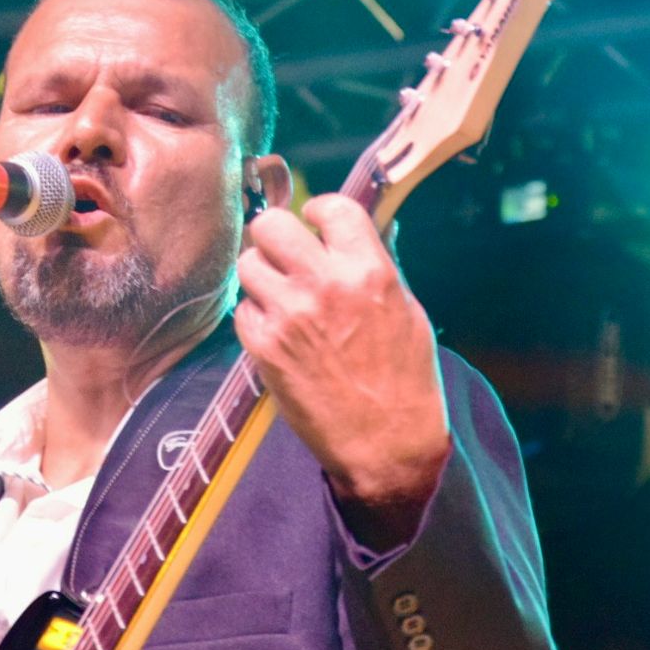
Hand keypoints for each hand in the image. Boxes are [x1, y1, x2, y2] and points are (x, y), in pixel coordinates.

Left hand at [234, 194, 450, 514]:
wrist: (386, 444)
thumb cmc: (404, 378)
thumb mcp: (406, 310)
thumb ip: (379, 262)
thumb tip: (364, 225)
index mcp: (369, 271)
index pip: (331, 206)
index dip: (319, 209)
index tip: (315, 221)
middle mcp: (326, 285)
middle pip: (271, 225)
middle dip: (275, 235)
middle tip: (285, 254)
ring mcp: (290, 315)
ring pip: (248, 264)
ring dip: (261, 276)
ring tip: (280, 296)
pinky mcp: (264, 346)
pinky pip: (242, 310)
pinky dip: (255, 317)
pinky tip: (278, 332)